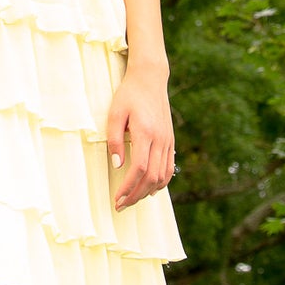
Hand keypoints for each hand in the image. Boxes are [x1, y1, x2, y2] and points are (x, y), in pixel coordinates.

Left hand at [107, 67, 174, 209]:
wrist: (150, 79)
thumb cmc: (128, 95)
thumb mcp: (115, 113)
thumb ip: (114, 140)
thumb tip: (117, 166)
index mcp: (145, 133)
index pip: (138, 169)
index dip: (128, 187)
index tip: (116, 198)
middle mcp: (160, 139)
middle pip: (151, 177)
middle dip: (136, 195)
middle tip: (121, 205)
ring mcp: (168, 141)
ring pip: (163, 175)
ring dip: (148, 191)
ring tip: (132, 199)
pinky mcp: (170, 140)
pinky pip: (169, 167)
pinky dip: (161, 182)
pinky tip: (150, 188)